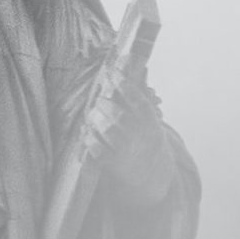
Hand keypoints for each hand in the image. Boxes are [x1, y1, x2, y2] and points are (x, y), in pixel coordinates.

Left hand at [93, 75, 175, 208]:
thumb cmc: (147, 136)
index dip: (123, 85)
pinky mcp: (113, 163)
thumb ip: (142, 94)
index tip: (112, 74)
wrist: (152, 171)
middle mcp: (138, 135)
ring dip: (96, 119)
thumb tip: (141, 67)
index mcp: (149, 120)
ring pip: (107, 130)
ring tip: (93, 114)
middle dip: (104, 103)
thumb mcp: (150, 117)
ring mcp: (126, 150)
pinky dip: (89, 138)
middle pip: (118, 114)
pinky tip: (87, 131)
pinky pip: (97, 148)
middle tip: (99, 100)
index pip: (137, 99)